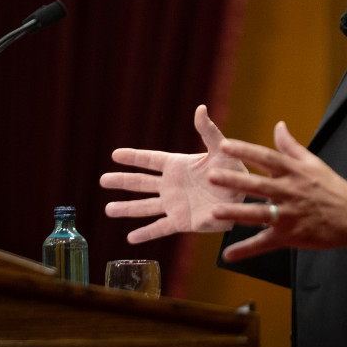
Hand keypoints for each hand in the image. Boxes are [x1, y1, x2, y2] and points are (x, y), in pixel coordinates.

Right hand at [100, 105, 246, 243]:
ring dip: (127, 209)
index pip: (150, 160)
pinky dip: (146, 234)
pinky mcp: (181, 222)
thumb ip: (208, 131)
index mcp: (177, 165)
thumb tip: (201, 108)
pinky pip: (160, 228)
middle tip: (103, 180)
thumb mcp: (220, 150)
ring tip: (108, 209)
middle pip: (141, 183)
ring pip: (145, 207)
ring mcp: (174, 204)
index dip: (133, 158)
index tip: (115, 155)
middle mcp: (171, 185)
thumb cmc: (234, 170)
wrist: (243, 197)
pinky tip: (130, 238)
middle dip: (122, 181)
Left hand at [208, 120, 346, 260]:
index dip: (245, 150)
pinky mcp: (290, 236)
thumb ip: (291, 146)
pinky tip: (228, 255)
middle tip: (212, 176)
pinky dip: (246, 250)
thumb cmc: (333, 188)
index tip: (224, 146)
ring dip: (237, 213)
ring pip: (259, 214)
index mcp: (294, 172)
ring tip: (215, 211)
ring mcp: (290, 215)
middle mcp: (290, 192)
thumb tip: (278, 125)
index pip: (266, 158)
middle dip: (234, 181)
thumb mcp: (314, 163)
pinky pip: (264, 243)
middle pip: (258, 185)